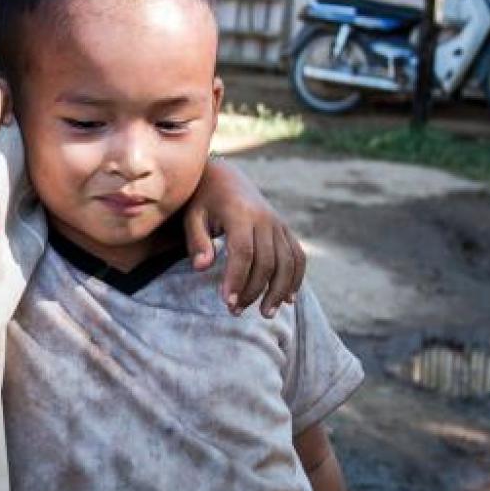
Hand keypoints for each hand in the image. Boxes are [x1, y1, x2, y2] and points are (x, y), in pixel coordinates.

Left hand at [184, 159, 305, 315]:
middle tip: (235, 311)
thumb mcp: (192, 215)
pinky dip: (296, 279)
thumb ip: (197, 240)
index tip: (227, 302)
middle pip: (267, 262)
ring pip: (288, 262)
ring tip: (265, 313)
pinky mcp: (285, 229)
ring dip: (279, 291)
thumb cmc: (203, 200)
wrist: (225, 177)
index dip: (237, 279)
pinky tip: (287, 300)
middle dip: (253, 290)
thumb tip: (202, 268)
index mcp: (240, 213)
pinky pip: (297, 256)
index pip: (243, 252)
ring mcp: (278, 224)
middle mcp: (265, 218)